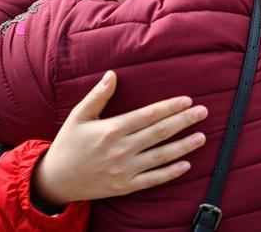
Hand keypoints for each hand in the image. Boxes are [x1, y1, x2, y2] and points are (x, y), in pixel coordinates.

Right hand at [33, 71, 207, 205]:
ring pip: (160, 157)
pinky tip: (186, 164)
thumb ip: (98, 95)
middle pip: (159, 133)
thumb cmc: (68, 144)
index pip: (147, 115)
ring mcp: (124, 170)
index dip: (169, 107)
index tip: (187, 100)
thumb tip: (112, 74)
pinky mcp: (125, 187)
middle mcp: (120, 150)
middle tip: (203, 112)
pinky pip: (152, 180)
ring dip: (183, 146)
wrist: (56, 180)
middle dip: (183, 122)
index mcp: (111, 130)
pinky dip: (170, 173)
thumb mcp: (79, 116)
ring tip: (202, 137)